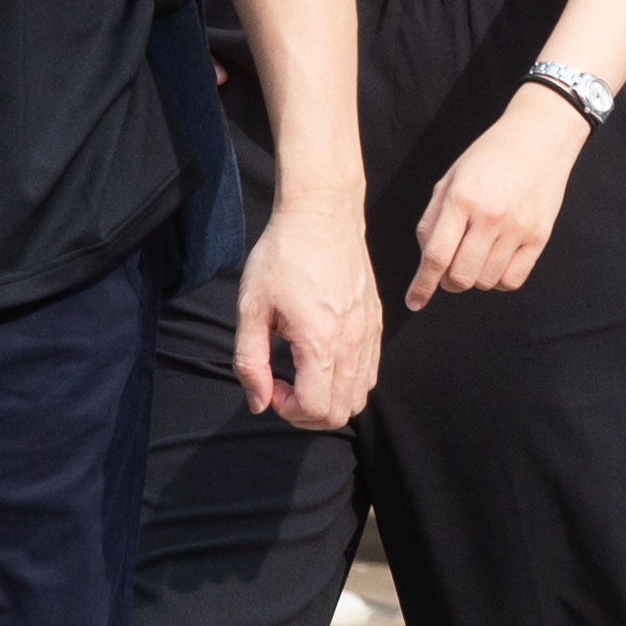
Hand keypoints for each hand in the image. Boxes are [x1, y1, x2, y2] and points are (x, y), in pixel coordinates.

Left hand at [233, 195, 382, 428]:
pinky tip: (322, 357)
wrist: (321, 213)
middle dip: (307, 411)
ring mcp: (369, 331)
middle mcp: (353, 341)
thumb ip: (250, 361)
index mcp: (321, 340)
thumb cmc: (283, 255)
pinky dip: (347, 380)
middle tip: (283, 384)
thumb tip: (257, 402)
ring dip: (329, 398)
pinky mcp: (375, 320)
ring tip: (303, 373)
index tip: (270, 383)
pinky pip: (370, 370)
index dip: (287, 409)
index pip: (317, 409)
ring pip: (360, 395)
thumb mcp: (251, 307)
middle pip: (342, 411)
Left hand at [409, 85, 589, 304]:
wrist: (540, 136)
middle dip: (447, 282)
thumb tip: (426, 262)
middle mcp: (490, 215)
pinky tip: (496, 261)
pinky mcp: (539, 236)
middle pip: (460, 276)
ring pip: (485, 281)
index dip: (422, 285)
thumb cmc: (489, 156)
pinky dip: (498, 280)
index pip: (436, 255)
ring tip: (475, 257)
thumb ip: (433, 219)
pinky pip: (513, 280)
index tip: (414, 301)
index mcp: (462, 198)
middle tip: (449, 270)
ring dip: (473, 279)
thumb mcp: (451, 178)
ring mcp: (518, 227)